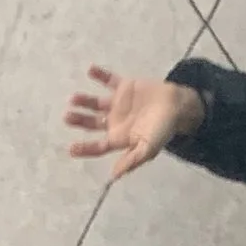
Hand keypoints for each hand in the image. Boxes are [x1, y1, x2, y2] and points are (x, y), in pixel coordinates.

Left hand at [64, 66, 203, 176]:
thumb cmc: (163, 129)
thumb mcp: (149, 148)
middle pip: (93, 123)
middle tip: (67, 116)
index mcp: (120, 137)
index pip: (98, 145)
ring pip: (96, 103)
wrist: (178, 106)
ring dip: (84, 101)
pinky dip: (100, 74)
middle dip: (79, 121)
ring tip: (73, 98)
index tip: (70, 148)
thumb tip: (113, 176)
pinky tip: (90, 69)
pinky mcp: (125, 87)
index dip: (84, 148)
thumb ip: (131, 161)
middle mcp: (116, 121)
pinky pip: (110, 80)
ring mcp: (119, 104)